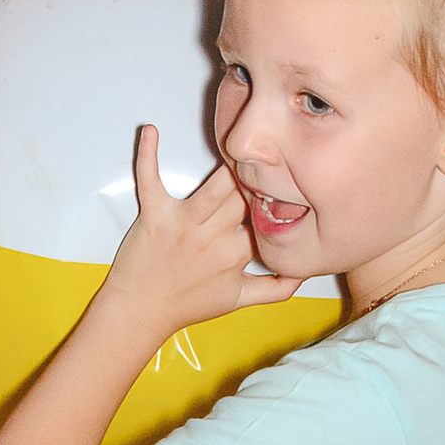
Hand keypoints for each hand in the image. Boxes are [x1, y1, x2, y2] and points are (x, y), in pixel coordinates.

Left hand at [99, 125, 290, 340]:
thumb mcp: (238, 301)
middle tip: (267, 162)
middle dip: (259, 180)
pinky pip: (151, 179)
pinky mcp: (154, 214)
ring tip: (239, 147)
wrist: (141, 314)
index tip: (288, 189)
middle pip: (246, 198)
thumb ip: (275, 289)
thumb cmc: (185, 305)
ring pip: (217, 185)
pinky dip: (148, 154)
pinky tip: (151, 131)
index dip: (278, 202)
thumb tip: (303, 274)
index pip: (267, 219)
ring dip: (230, 166)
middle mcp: (213, 237)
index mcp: (236, 253)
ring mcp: (184, 223)